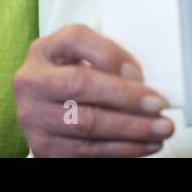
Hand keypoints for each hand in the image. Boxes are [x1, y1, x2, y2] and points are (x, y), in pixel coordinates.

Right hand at [13, 24, 174, 156]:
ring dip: (131, 129)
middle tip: (158, 105)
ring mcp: (33, 117)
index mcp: (43, 50)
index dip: (111, 55)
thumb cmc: (73, 77)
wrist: (48, 111)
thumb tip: (137, 80)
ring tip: (159, 129)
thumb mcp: (84, 57)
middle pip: (81, 85)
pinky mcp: (43, 148)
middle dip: (126, 97)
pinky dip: (121, 149)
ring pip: (86, 124)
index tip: (141, 73)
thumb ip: (108, 59)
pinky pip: (87, 151)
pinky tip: (143, 145)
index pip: (76, 39)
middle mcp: (31, 82)